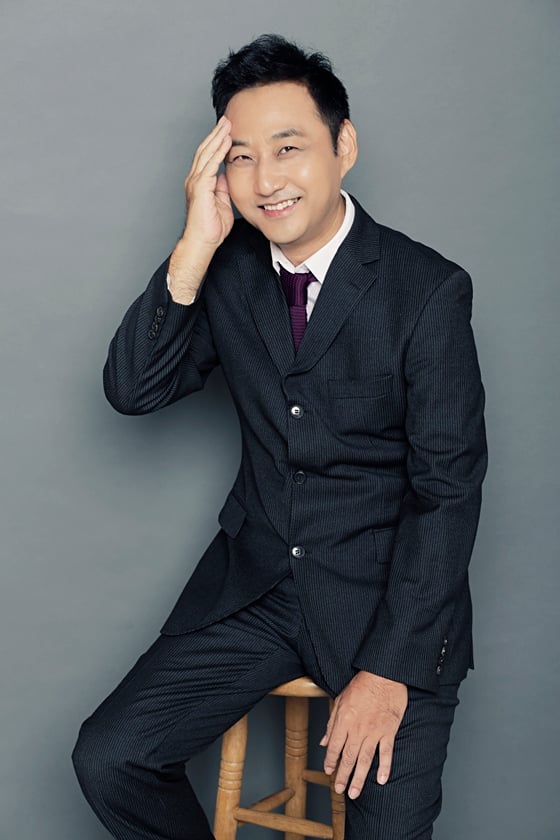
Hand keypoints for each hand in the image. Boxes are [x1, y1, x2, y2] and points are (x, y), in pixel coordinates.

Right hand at [183, 115, 233, 247]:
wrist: (202, 242)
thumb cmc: (211, 229)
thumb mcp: (222, 203)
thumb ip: (223, 189)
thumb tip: (226, 177)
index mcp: (200, 183)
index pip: (208, 157)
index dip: (216, 143)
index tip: (227, 131)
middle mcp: (195, 179)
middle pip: (205, 150)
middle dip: (216, 134)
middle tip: (227, 119)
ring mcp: (196, 182)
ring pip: (206, 153)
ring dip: (217, 137)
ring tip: (227, 124)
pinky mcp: (200, 187)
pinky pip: (210, 165)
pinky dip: (218, 151)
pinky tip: (226, 141)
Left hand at [321, 671, 407, 797]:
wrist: (384, 675)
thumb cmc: (362, 684)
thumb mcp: (340, 699)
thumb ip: (332, 722)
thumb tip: (323, 741)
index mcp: (344, 720)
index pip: (334, 747)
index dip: (330, 761)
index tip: (328, 771)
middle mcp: (358, 729)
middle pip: (348, 758)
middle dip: (342, 776)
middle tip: (339, 790)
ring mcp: (374, 732)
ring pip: (365, 760)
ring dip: (359, 778)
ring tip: (355, 793)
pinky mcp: (389, 731)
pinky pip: (386, 753)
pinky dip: (384, 767)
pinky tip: (381, 780)